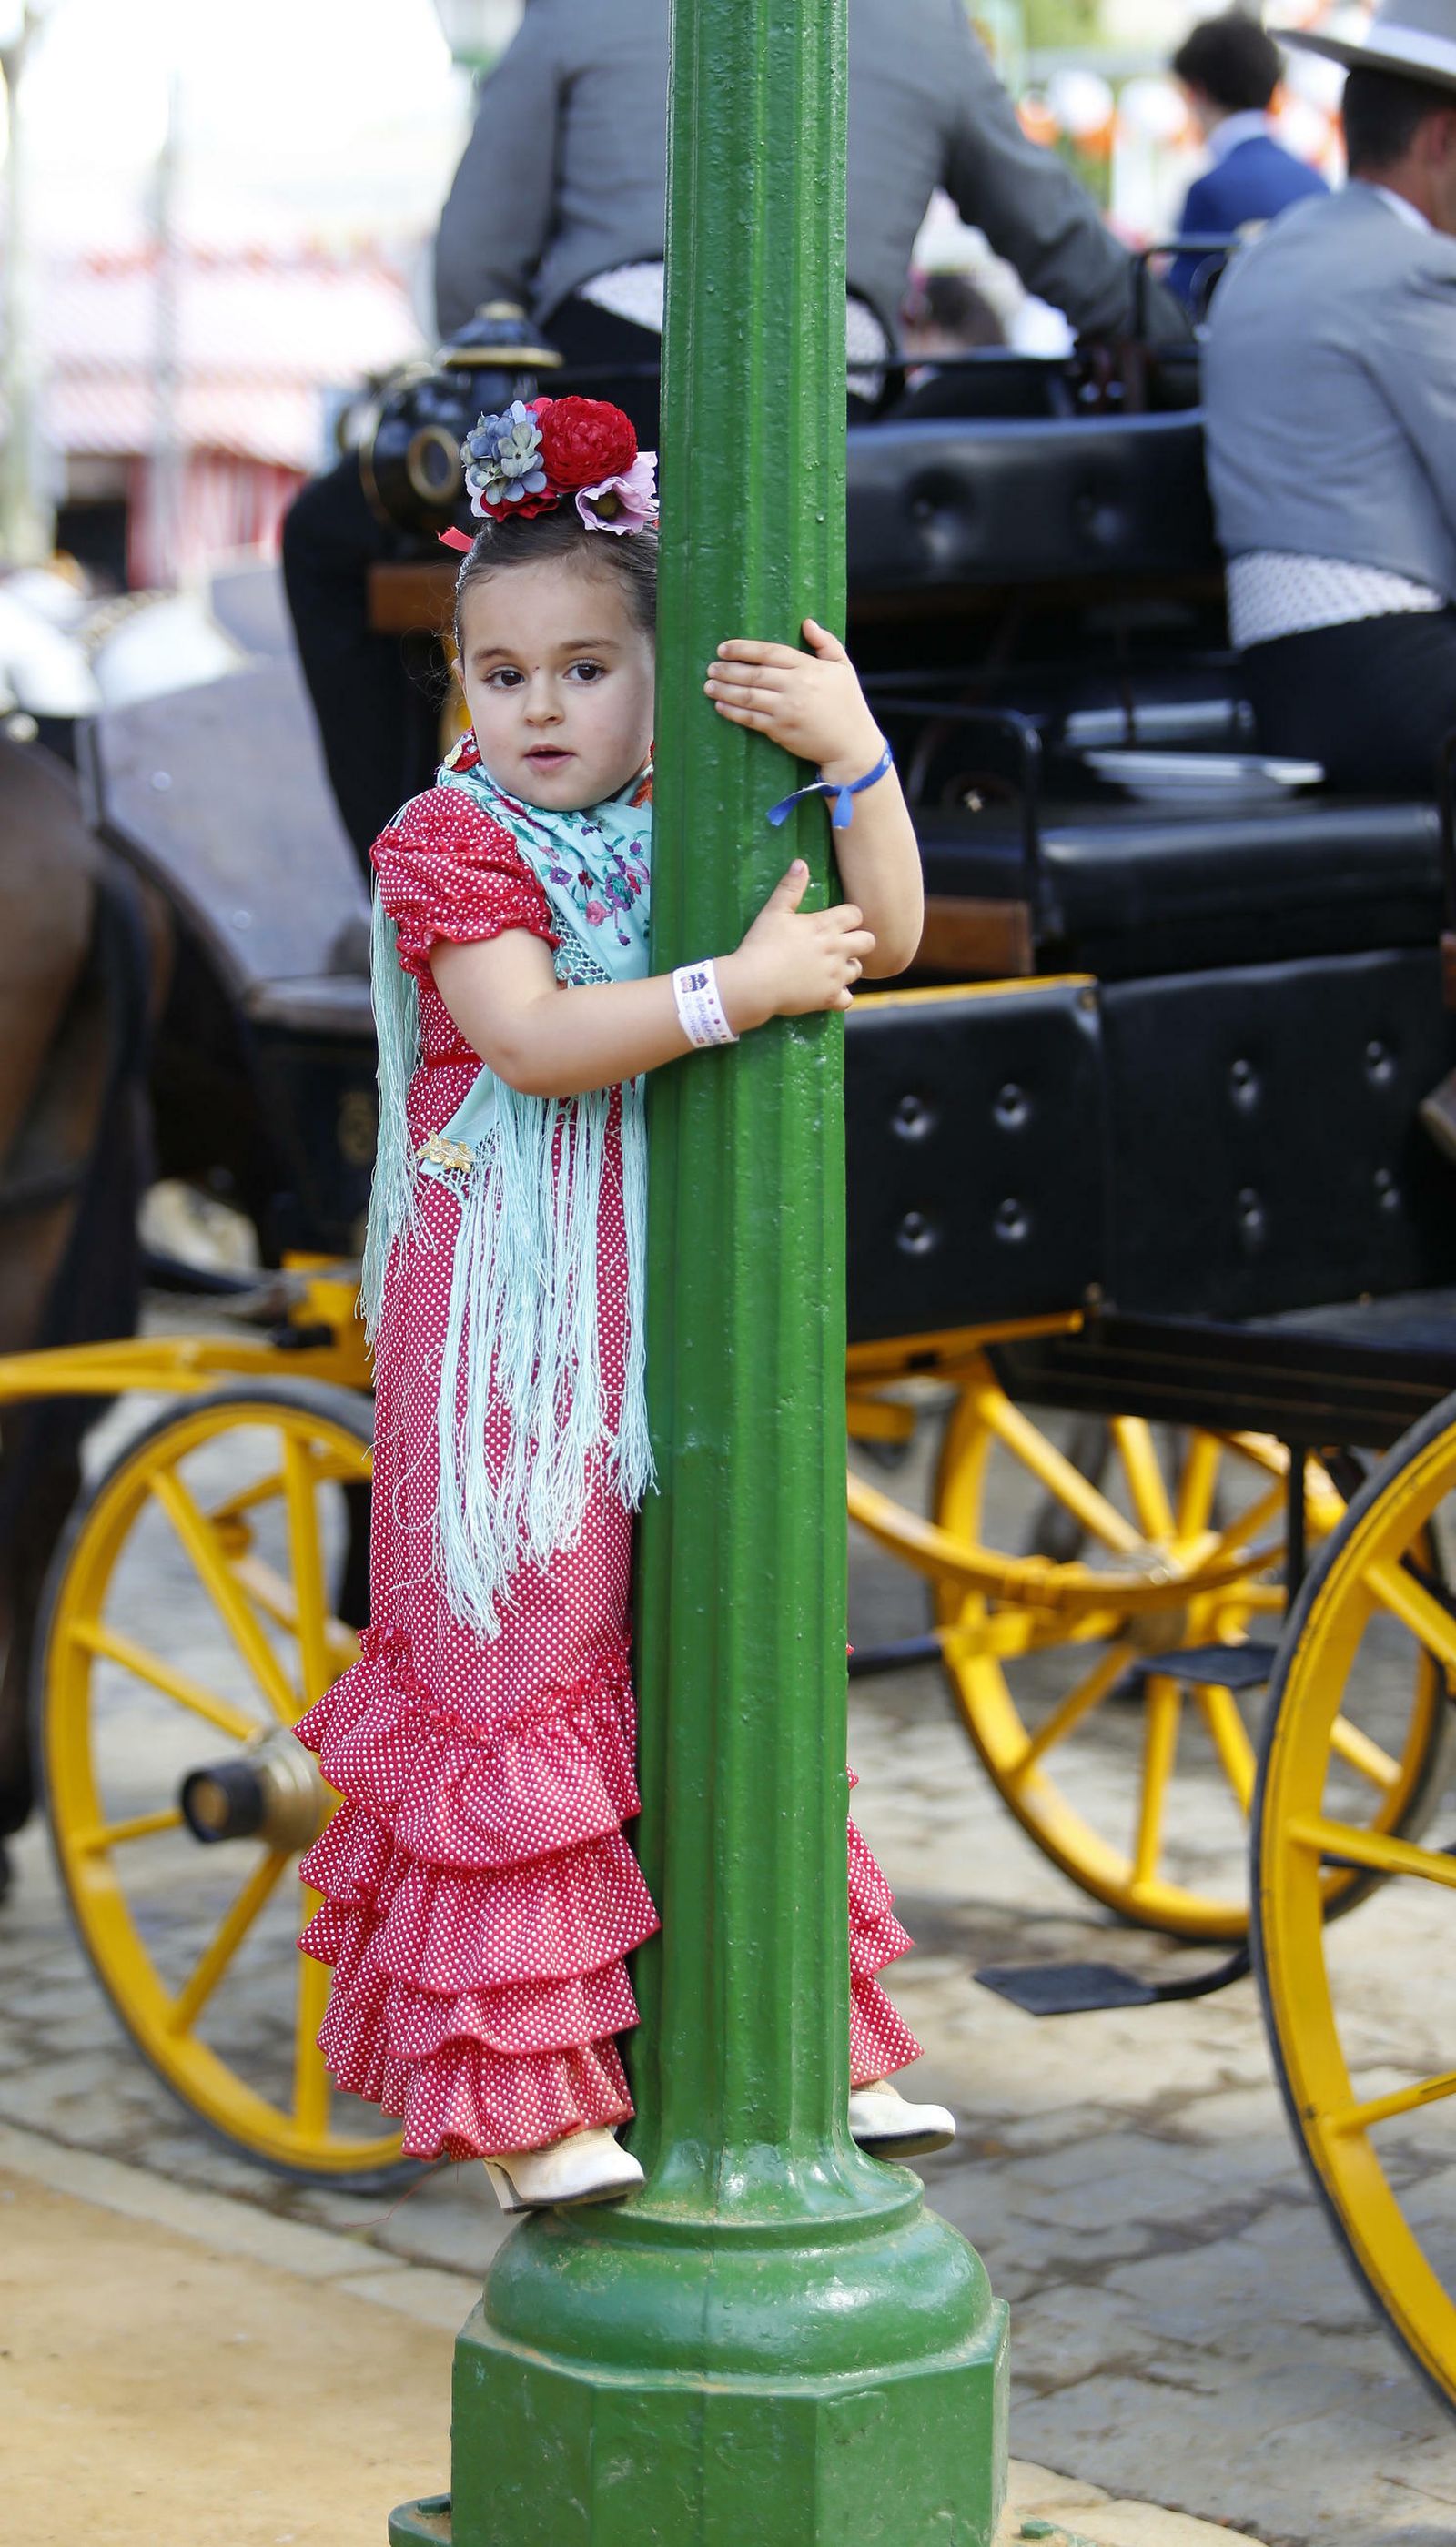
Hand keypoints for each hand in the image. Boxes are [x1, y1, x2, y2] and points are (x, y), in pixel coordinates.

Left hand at [704, 617, 883, 783]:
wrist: (851, 745)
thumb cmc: (848, 704)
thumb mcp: (843, 667)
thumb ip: (825, 642)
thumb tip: (807, 622)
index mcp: (808, 668)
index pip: (769, 653)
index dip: (743, 649)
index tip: (723, 648)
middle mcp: (795, 687)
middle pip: (753, 674)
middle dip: (727, 670)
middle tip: (711, 667)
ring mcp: (786, 710)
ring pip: (747, 696)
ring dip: (724, 690)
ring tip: (709, 685)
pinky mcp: (780, 730)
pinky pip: (750, 719)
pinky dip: (732, 711)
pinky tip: (720, 705)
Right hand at [718, 861, 875, 1029]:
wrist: (754, 983)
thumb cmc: (761, 945)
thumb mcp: (773, 912)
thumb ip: (790, 888)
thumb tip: (801, 863)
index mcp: (825, 926)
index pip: (856, 914)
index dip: (850, 917)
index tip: (839, 921)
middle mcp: (837, 950)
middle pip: (868, 941)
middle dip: (859, 941)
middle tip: (842, 944)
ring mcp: (835, 976)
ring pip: (858, 970)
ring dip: (848, 967)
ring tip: (831, 968)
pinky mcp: (829, 998)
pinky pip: (847, 999)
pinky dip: (840, 996)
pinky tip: (828, 992)